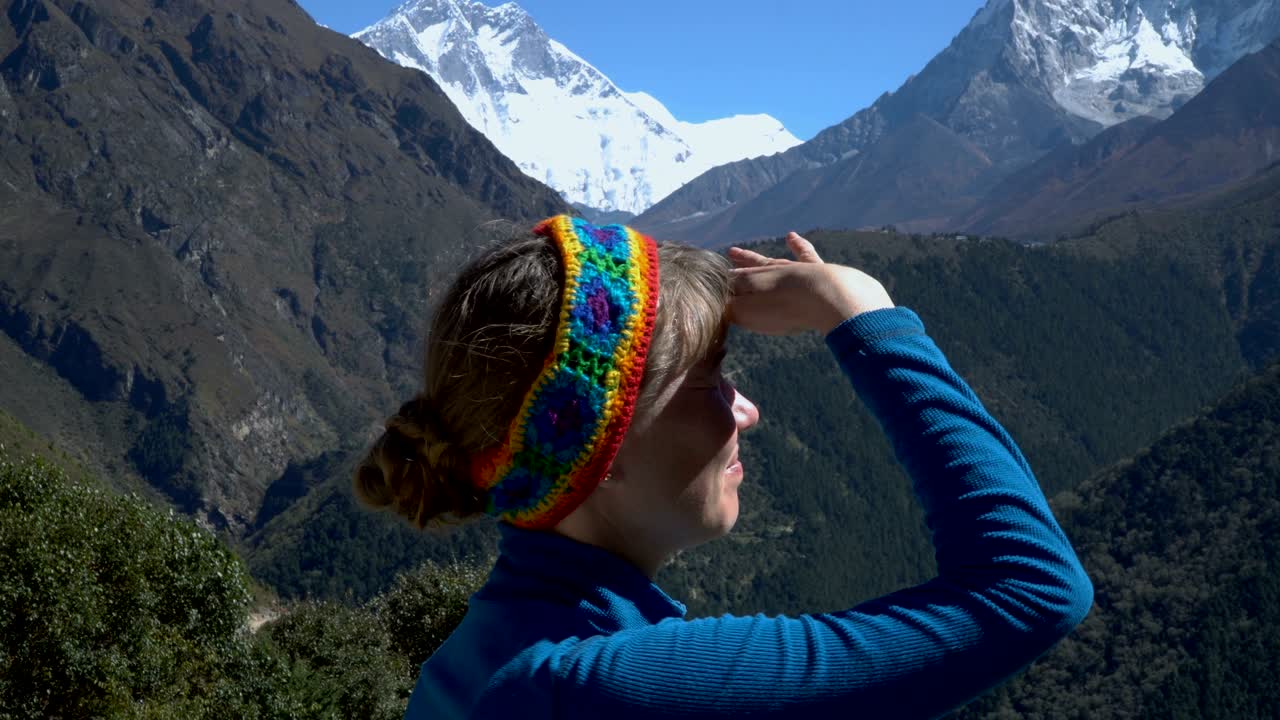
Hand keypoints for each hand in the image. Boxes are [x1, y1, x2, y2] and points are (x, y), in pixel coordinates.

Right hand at [727, 232, 893, 334]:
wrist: (825, 297)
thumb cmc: (784, 308)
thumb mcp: (747, 313)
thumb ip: (729, 309)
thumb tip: (715, 305)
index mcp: (753, 283)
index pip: (734, 281)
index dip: (723, 282)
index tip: (711, 279)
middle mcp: (772, 273)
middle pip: (751, 269)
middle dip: (738, 265)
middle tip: (728, 254)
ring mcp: (794, 270)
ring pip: (771, 260)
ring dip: (754, 257)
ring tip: (738, 250)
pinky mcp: (817, 271)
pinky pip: (805, 254)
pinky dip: (798, 245)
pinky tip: (792, 237)